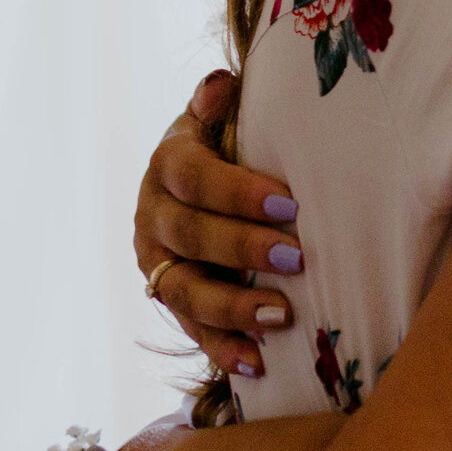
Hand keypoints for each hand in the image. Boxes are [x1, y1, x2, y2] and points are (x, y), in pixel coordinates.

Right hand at [134, 70, 305, 378]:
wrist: (196, 183)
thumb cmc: (226, 144)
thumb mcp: (219, 118)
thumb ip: (218, 105)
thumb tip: (220, 85)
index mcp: (168, 165)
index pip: (194, 179)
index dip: (237, 193)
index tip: (289, 204)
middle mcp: (153, 216)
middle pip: (190, 237)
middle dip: (244, 249)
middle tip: (298, 257)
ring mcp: (158, 264)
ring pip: (185, 291)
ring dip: (234, 307)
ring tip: (284, 315)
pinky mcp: (171, 300)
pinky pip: (191, 330)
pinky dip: (222, 349)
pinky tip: (257, 365)